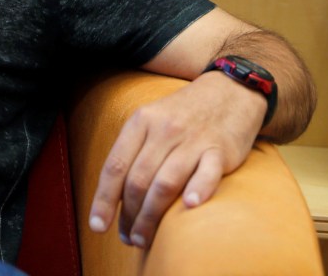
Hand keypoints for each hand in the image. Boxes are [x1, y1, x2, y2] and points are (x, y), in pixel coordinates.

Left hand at [87, 72, 264, 248]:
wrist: (230, 90)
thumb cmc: (183, 114)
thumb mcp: (151, 121)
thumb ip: (134, 151)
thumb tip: (114, 196)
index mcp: (141, 122)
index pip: (115, 166)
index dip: (104, 199)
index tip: (98, 226)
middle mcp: (164, 130)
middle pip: (138, 180)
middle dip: (129, 215)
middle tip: (129, 238)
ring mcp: (193, 139)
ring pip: (165, 183)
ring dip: (152, 216)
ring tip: (144, 238)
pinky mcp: (220, 149)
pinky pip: (207, 173)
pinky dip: (198, 190)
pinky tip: (188, 206)